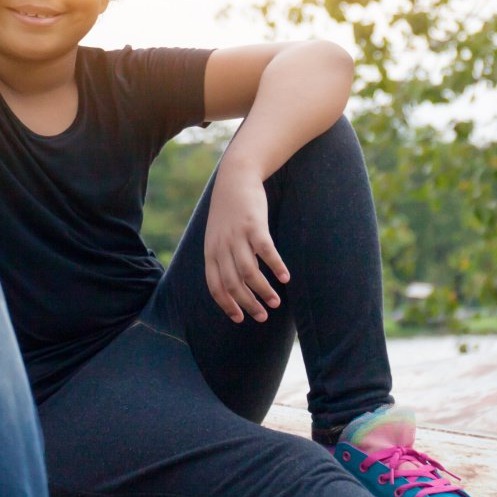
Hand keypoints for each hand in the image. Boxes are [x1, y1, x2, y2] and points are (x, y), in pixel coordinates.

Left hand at [202, 156, 288, 322]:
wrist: (235, 178)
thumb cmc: (229, 211)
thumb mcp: (217, 235)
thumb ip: (223, 257)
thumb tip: (235, 284)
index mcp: (211, 251)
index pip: (215, 286)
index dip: (227, 305)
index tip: (240, 318)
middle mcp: (221, 246)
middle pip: (233, 283)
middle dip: (248, 303)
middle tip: (263, 316)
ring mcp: (237, 235)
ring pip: (249, 272)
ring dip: (263, 290)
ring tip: (276, 302)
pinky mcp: (254, 225)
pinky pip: (266, 251)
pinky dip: (275, 266)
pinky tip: (285, 278)